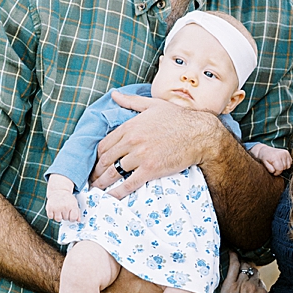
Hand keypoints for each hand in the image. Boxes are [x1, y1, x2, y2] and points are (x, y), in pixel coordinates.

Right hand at [46, 176, 81, 221]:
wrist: (58, 190)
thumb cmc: (67, 198)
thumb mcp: (74, 203)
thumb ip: (77, 213)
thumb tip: (79, 220)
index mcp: (72, 205)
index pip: (73, 218)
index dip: (72, 218)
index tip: (70, 215)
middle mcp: (65, 207)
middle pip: (65, 219)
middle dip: (65, 216)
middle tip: (64, 209)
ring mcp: (57, 207)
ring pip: (58, 219)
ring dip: (58, 216)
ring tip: (59, 211)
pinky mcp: (50, 208)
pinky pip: (50, 217)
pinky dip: (51, 215)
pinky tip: (54, 210)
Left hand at [92, 91, 221, 198]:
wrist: (200, 134)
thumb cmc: (179, 118)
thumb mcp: (153, 105)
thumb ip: (131, 101)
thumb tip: (114, 95)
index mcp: (129, 126)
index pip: (104, 145)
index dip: (96, 157)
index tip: (95, 164)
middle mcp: (131, 141)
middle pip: (105, 160)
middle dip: (96, 172)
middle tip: (92, 180)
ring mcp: (140, 156)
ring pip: (113, 173)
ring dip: (102, 183)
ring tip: (96, 190)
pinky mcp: (150, 170)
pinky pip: (128, 184)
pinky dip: (116, 193)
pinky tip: (110, 198)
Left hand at [247, 143, 292, 175]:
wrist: (264, 150)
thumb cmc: (264, 157)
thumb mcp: (264, 163)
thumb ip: (269, 168)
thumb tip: (274, 171)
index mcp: (275, 157)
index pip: (280, 169)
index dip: (277, 173)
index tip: (274, 173)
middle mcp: (281, 154)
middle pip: (284, 168)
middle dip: (279, 170)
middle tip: (274, 167)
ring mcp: (285, 153)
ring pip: (288, 166)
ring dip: (283, 167)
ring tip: (277, 164)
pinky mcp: (287, 153)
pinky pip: (290, 162)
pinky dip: (286, 164)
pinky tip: (281, 162)